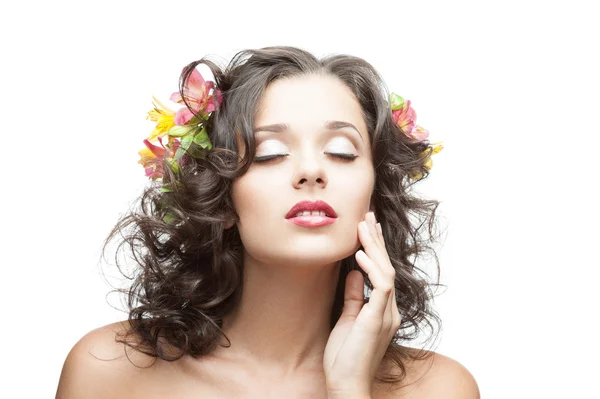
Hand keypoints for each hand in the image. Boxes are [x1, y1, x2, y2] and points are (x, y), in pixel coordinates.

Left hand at [323, 212, 400, 397]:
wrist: (345, 383)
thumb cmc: (345, 356)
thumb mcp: (348, 318)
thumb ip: (355, 296)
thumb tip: (354, 273)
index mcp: (384, 309)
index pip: (382, 271)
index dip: (376, 248)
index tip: (367, 228)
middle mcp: (390, 309)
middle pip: (386, 266)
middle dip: (376, 240)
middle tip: (367, 216)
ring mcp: (387, 314)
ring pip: (385, 271)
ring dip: (373, 247)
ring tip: (362, 226)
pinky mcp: (378, 319)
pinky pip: (380, 287)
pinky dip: (371, 268)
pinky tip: (358, 254)